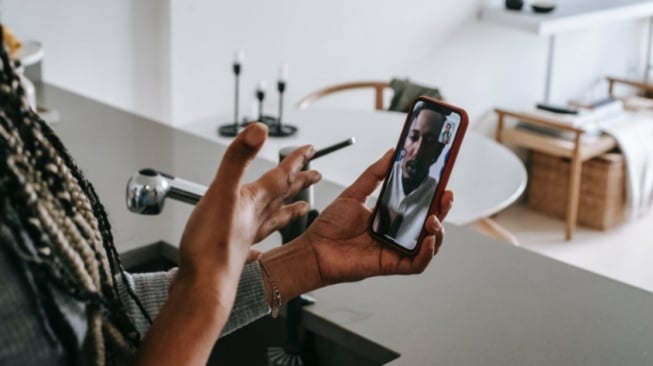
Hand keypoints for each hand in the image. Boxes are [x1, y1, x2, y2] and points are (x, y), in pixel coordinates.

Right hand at [176, 123, 320, 282]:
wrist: (204, 285)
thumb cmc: (211, 244)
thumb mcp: (222, 190)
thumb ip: (238, 158)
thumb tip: (259, 130)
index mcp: (254, 201)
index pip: (282, 175)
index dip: (296, 160)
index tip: (311, 150)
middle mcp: (255, 218)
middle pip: (284, 196)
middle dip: (300, 182)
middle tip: (316, 174)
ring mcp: (247, 237)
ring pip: (274, 220)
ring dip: (288, 210)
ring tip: (301, 208)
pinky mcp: (235, 254)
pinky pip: (254, 246)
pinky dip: (260, 244)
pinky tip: (259, 249)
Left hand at [301, 149, 452, 284]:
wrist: (313, 250)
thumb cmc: (329, 226)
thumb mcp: (354, 193)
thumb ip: (374, 174)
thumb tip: (391, 153)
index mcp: (389, 217)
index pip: (419, 207)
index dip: (434, 197)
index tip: (443, 182)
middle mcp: (395, 234)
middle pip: (430, 225)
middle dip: (443, 211)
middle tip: (446, 196)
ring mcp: (395, 250)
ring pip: (429, 245)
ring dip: (438, 232)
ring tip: (433, 219)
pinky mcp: (391, 265)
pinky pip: (417, 264)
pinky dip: (427, 253)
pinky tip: (428, 240)